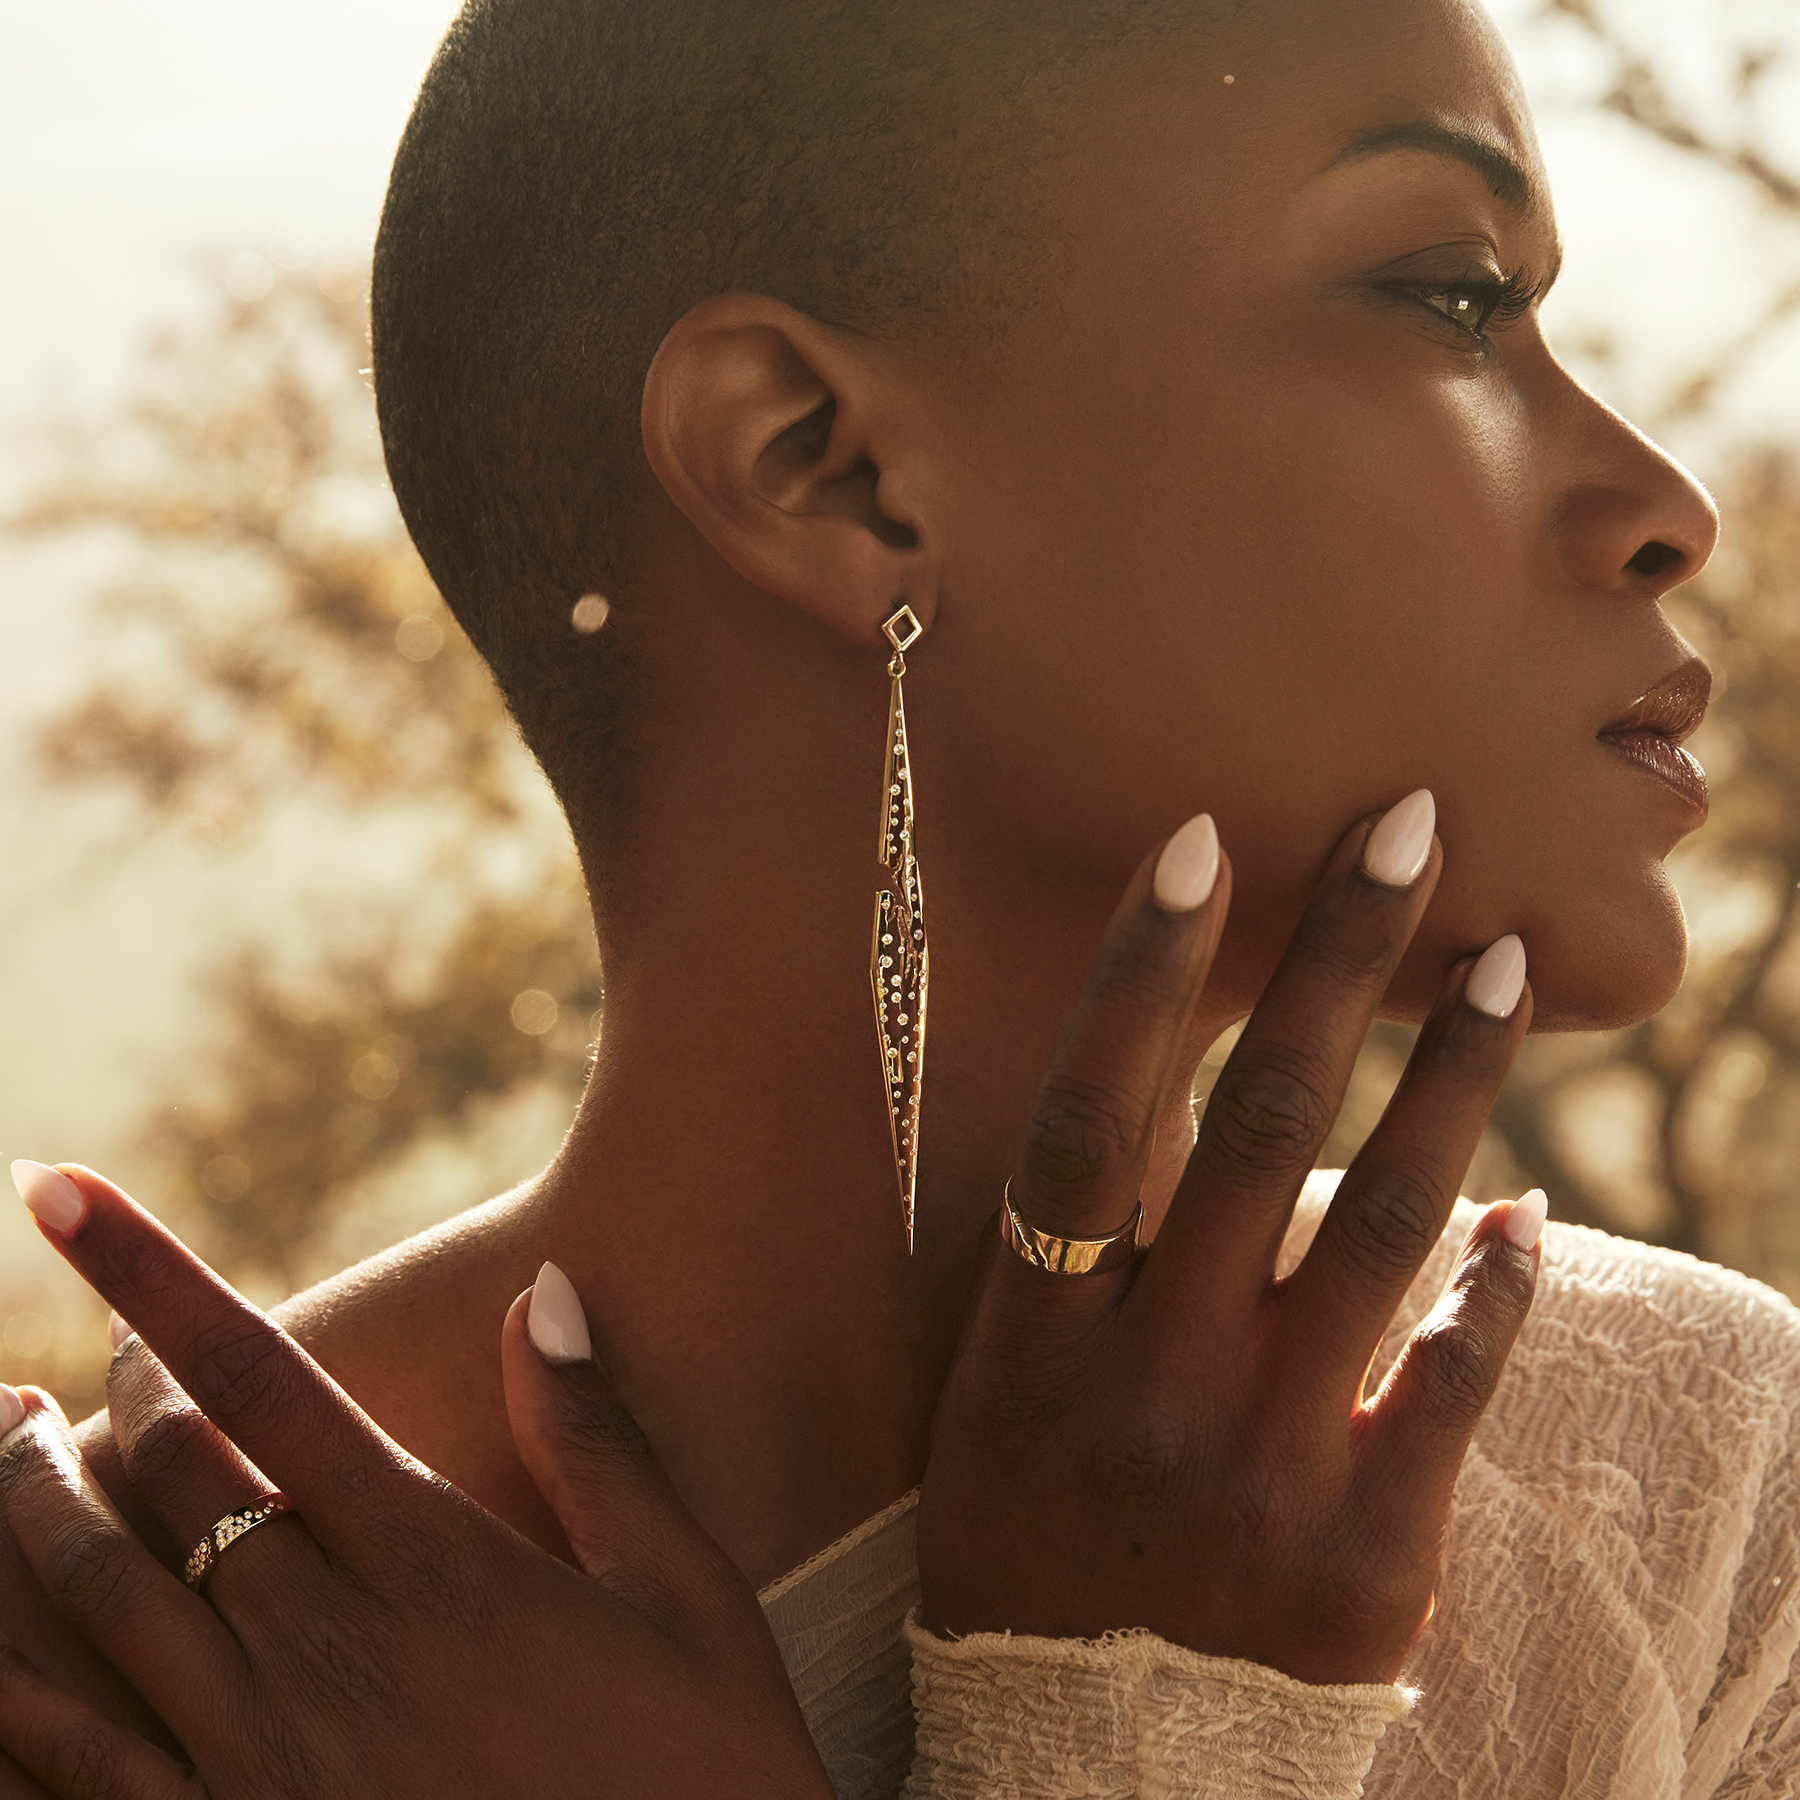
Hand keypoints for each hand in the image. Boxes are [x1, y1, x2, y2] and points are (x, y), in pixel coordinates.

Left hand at [0, 1167, 832, 1798]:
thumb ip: (595, 1438)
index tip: (63, 1191)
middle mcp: (320, 1648)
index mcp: (430, 1559)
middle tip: (68, 1347)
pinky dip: (16, 1691)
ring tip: (1, 1441)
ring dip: (25, 1512)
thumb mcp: (682, 1590)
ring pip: (89, 1606)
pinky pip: (70, 1764)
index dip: (150, 1276)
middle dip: (97, 1390)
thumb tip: (544, 1288)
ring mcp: (257, 1766)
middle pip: (160, 1475)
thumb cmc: (702, 1765)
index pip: (257, 1378)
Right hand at [918, 798, 1542, 1685]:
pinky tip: (1523, 1212)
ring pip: (1374, 1227)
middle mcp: (1140, 1388)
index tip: (1200, 841)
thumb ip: (1064, 1270)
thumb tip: (1162, 1115)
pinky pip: (1452, 1384)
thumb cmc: (1032, 1560)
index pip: (1085, 1121)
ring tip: (1500, 964)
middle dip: (1334, 966)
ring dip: (1447, 1080)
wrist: (1091, 1779)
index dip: (1139, 978)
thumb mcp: (996, 1410)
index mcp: (1029, 1347)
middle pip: (1251, 1134)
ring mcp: (1257, 1469)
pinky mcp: (1366, 1557)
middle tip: (1406, 826)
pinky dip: (1495, 1290)